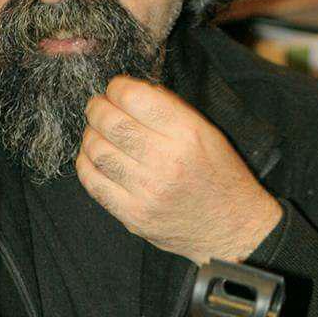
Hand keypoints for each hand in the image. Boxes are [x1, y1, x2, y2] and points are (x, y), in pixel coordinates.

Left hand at [76, 75, 282, 264]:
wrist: (232, 228)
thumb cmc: (219, 174)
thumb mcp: (207, 131)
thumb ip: (170, 107)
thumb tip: (133, 91)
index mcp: (187, 133)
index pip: (136, 99)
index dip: (117, 87)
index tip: (115, 88)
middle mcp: (166, 160)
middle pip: (111, 123)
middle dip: (97, 107)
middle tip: (98, 105)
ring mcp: (148, 191)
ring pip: (97, 151)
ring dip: (90, 134)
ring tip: (96, 130)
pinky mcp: (134, 216)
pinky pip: (94, 184)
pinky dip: (85, 164)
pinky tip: (93, 156)